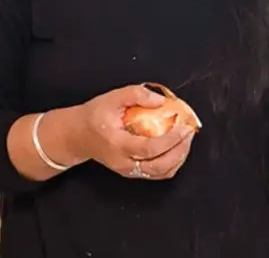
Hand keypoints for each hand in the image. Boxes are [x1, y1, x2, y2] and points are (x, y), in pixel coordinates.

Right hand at [70, 84, 195, 180]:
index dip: (171, 139)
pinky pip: (159, 174)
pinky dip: (173, 162)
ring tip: (186, 138)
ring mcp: (129, 171)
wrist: (79, 135)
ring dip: (180, 157)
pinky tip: (177, 148)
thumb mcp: (111, 98)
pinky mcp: (134, 173)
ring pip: (162, 173)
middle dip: (181, 150)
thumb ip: (135, 94)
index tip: (184, 126)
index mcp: (118, 144)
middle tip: (189, 132)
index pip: (149, 149)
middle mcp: (124, 163)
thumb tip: (160, 101)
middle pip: (160, 166)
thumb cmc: (95, 116)